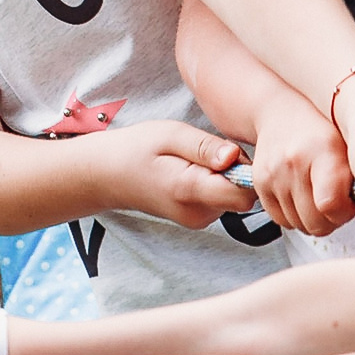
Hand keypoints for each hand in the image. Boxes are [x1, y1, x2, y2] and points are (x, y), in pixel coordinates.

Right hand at [99, 121, 255, 229]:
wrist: (108, 175)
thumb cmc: (136, 149)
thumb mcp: (170, 134)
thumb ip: (205, 147)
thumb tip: (236, 157)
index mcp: (190, 191)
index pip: (244, 194)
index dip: (246, 170)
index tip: (228, 151)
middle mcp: (198, 213)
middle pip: (242, 195)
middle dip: (235, 170)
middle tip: (206, 150)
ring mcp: (198, 219)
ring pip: (234, 195)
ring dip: (224, 174)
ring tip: (194, 159)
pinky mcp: (198, 217)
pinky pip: (222, 198)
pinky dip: (215, 182)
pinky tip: (192, 169)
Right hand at [244, 93, 354, 236]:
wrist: (280, 113)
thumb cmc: (318, 132)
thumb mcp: (347, 148)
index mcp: (322, 152)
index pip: (330, 204)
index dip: (344, 214)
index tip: (348, 205)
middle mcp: (293, 163)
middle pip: (314, 222)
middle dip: (330, 219)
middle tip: (335, 202)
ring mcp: (273, 174)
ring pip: (298, 225)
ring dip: (311, 218)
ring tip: (318, 196)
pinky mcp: (258, 183)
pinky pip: (280, 219)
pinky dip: (293, 215)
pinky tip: (301, 198)